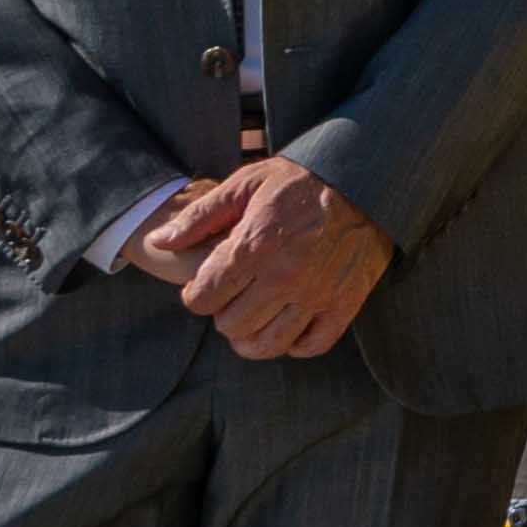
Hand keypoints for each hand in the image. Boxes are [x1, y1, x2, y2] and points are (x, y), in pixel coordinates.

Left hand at [171, 158, 391, 361]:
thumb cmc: (301, 181)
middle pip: (231, 325)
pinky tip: (287, 326)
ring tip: (252, 320)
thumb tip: (158, 241)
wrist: (367, 181)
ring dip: (251, 338)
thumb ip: (199, 216)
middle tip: (232, 298)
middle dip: (222, 314)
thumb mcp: (245, 184)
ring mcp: (317, 294)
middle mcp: (284, 276)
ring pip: (267, 345)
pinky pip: (311, 346)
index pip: (204, 298)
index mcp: (255, 245)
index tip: (205, 285)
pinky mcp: (344, 304)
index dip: (196, 295)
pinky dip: (294, 344)